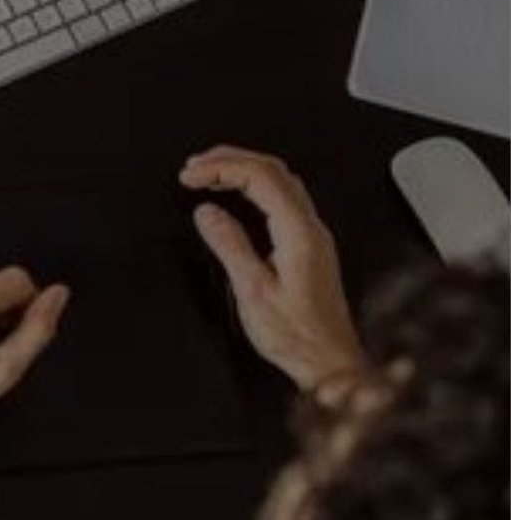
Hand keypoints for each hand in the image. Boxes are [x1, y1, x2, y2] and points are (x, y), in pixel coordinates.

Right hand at [180, 145, 364, 390]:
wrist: (329, 361)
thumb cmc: (298, 336)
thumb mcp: (253, 291)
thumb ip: (230, 246)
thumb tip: (208, 213)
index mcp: (299, 233)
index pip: (260, 177)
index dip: (221, 167)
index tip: (190, 174)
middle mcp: (311, 228)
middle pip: (274, 169)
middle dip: (230, 158)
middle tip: (194, 165)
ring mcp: (313, 235)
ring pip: (281, 181)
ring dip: (243, 169)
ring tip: (209, 173)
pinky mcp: (308, 246)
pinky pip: (283, 199)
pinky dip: (254, 187)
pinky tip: (236, 197)